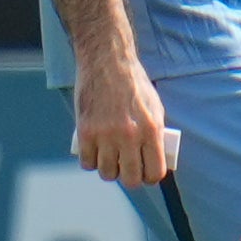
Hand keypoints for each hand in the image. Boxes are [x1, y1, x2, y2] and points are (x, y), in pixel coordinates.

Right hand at [74, 49, 172, 186]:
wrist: (107, 61)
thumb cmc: (134, 84)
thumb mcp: (155, 108)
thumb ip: (155, 134)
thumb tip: (155, 159)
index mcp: (151, 130)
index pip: (154, 172)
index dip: (151, 178)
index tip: (146, 175)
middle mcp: (129, 135)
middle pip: (130, 179)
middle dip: (131, 178)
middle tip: (128, 171)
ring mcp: (105, 135)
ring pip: (107, 173)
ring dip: (109, 171)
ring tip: (111, 162)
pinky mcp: (85, 131)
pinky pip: (87, 162)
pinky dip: (91, 162)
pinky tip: (95, 155)